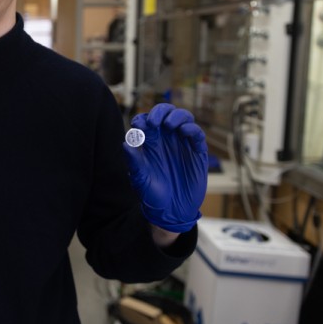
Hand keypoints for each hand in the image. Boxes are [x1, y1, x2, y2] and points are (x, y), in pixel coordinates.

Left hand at [122, 103, 207, 232]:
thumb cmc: (152, 194)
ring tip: (169, 125)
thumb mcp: (140, 178)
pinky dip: (192, 129)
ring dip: (176, 116)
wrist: (171, 211)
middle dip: (160, 111)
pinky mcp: (197, 152)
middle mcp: (166, 140)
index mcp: (150, 142)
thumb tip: (126, 144)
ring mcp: (183, 144)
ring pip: (183, 118)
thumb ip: (134, 161)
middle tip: (154, 121)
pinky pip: (197, 135)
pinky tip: (184, 132)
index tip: (138, 125)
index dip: (142, 119)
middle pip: (166, 114)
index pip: (147, 121)